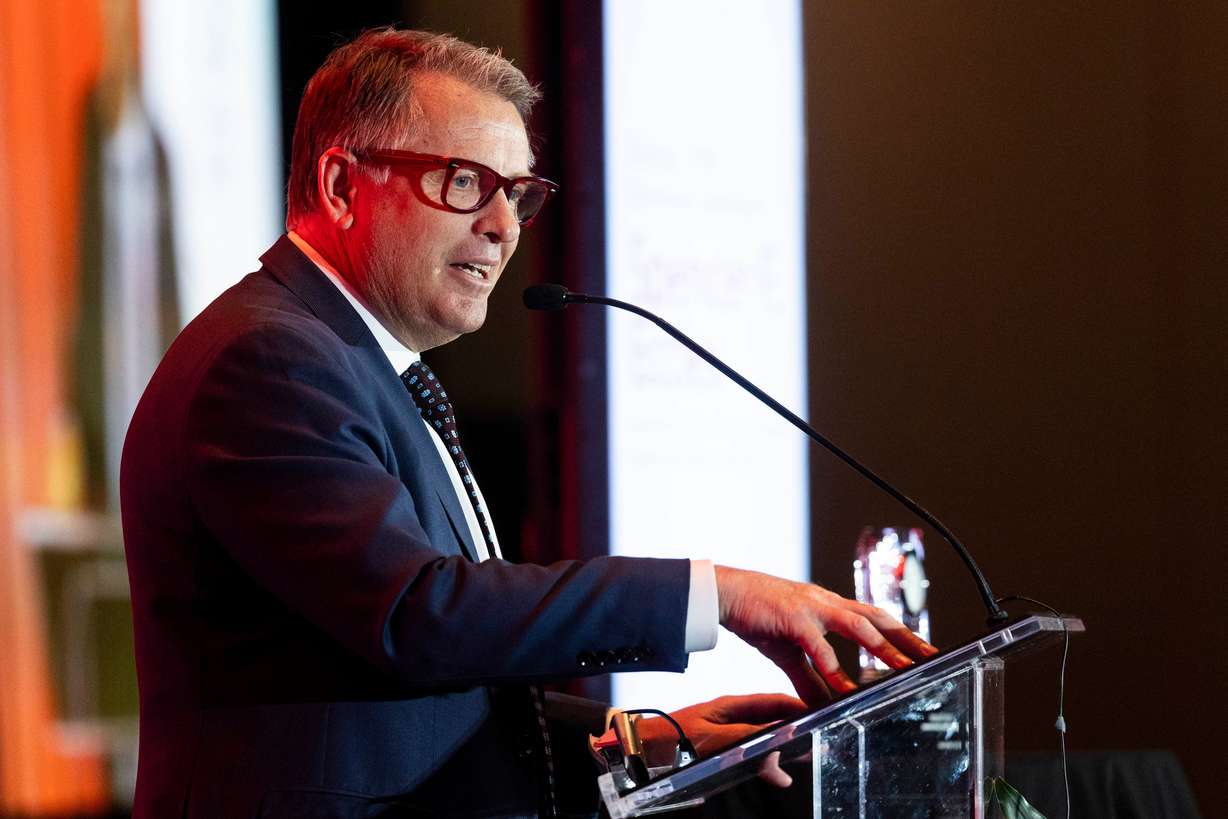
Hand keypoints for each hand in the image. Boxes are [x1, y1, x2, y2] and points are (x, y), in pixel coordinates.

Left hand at [637, 694, 808, 786]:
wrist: (638, 748)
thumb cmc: (668, 738)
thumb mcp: (710, 739)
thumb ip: (745, 743)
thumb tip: (777, 751)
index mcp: (731, 705)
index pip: (775, 702)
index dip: (800, 708)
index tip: (821, 715)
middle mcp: (731, 716)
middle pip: (773, 720)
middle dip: (796, 730)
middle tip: (818, 741)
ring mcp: (726, 732)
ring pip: (763, 738)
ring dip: (782, 748)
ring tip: (803, 758)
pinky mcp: (719, 749)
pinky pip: (750, 752)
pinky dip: (766, 761)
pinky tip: (775, 772)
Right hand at [715, 566, 937, 704]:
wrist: (726, 594)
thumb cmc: (757, 615)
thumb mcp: (788, 652)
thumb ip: (810, 678)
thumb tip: (828, 702)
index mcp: (828, 607)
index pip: (873, 618)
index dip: (899, 633)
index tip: (922, 649)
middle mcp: (827, 603)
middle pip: (876, 617)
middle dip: (905, 637)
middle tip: (931, 656)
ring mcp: (812, 608)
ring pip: (859, 626)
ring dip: (884, 647)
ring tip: (904, 668)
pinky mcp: (794, 619)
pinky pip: (820, 646)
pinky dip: (836, 667)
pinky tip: (847, 687)